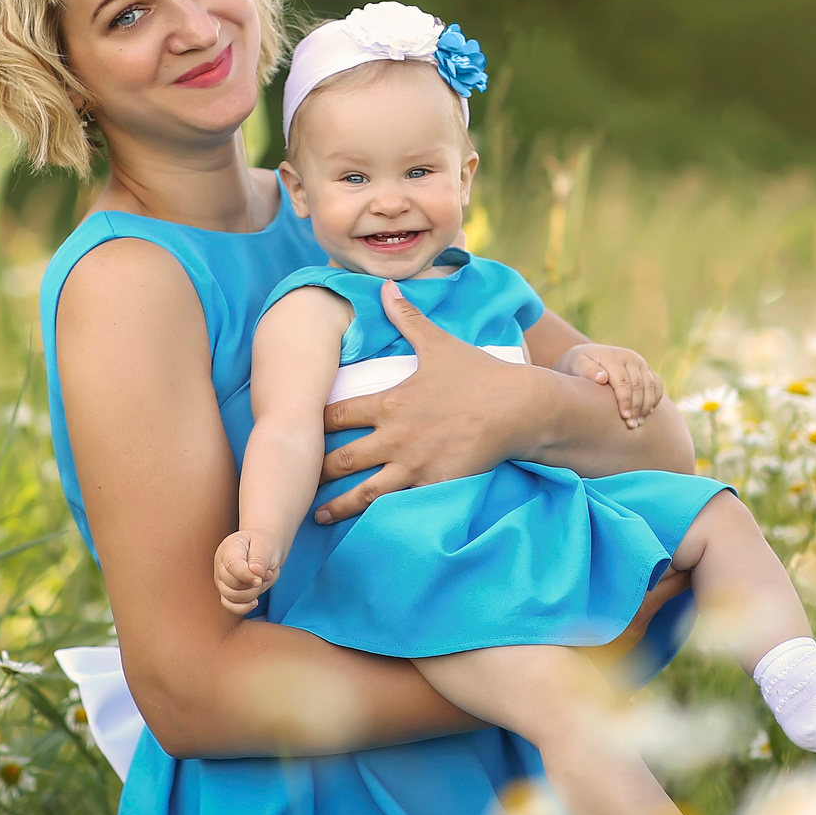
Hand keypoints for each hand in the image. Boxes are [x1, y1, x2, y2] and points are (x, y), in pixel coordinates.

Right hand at [214, 530, 278, 614]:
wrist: (264, 550)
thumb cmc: (263, 545)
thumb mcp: (265, 546)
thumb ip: (260, 559)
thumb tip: (256, 573)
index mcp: (228, 548)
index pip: (231, 565)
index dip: (247, 575)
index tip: (261, 578)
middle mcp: (220, 565)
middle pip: (232, 584)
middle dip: (254, 584)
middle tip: (266, 574)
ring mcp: (221, 580)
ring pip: (232, 597)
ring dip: (252, 594)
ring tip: (261, 582)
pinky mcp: (226, 592)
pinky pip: (230, 606)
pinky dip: (244, 607)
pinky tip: (255, 601)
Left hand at [315, 280, 537, 523]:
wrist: (519, 408)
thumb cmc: (477, 374)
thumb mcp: (438, 343)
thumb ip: (407, 317)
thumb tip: (385, 286)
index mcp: (390, 403)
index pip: (337, 416)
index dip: (315, 425)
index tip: (299, 431)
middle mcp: (396, 437)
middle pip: (342, 458)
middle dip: (317, 470)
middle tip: (296, 480)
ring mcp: (415, 465)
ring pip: (366, 491)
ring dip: (339, 505)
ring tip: (318, 515)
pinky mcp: (436, 485)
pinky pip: (402, 506)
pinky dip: (380, 518)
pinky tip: (365, 528)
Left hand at [560, 342, 662, 427]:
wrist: (588, 357)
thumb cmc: (579, 365)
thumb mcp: (578, 365)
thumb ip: (588, 370)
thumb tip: (601, 378)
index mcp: (613, 357)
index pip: (623, 382)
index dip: (625, 400)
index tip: (624, 417)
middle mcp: (630, 357)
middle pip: (639, 385)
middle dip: (637, 407)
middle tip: (631, 425)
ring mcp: (640, 363)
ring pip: (651, 386)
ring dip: (647, 406)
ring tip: (639, 423)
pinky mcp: (646, 369)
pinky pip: (657, 385)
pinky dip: (655, 399)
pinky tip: (646, 413)